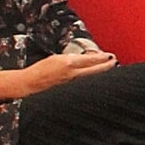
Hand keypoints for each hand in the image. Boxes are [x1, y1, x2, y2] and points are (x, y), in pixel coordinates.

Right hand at [0, 51, 115, 101]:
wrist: (30, 84)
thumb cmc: (40, 71)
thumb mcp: (56, 59)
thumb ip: (71, 59)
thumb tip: (85, 59)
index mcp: (68, 63)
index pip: (90, 60)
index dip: (102, 58)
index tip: (110, 55)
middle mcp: (72, 73)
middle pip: (95, 70)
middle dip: (106, 66)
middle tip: (114, 61)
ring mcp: (72, 82)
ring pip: (91, 76)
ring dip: (100, 72)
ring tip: (109, 68)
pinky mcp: (70, 89)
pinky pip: (85, 82)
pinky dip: (92, 78)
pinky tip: (96, 78)